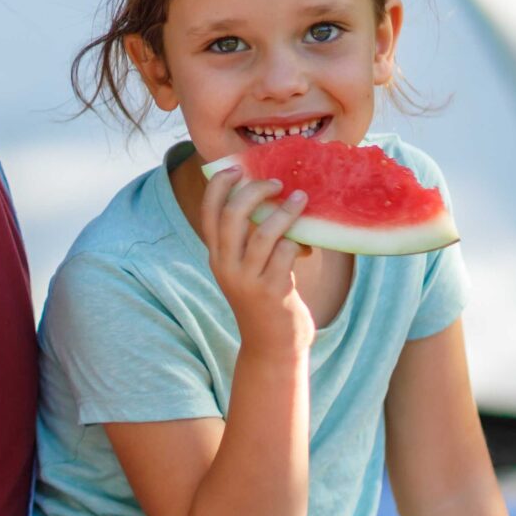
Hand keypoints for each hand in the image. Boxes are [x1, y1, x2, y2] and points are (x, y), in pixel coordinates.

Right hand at [199, 164, 315, 359]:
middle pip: (233, 215)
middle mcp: (226, 266)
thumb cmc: (264, 301)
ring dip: (285, 211)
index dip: (218, 186)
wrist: (272, 347)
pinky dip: (297, 241)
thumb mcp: (248, 270)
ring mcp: (248, 280)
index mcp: (217, 257)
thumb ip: (252, 242)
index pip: (208, 213)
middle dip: (254, 191)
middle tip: (277, 182)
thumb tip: (275, 201)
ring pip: (264, 233)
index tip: (236, 168)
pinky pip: (286, 254)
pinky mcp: (272, 292)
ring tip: (301, 198)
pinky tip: (307, 244)